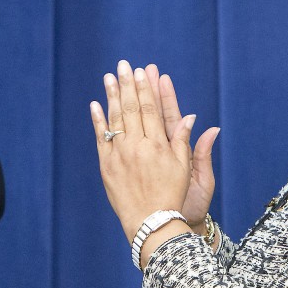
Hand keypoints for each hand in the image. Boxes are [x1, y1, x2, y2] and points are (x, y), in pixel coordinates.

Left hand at [90, 61, 216, 245]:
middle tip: (124, 65)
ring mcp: (120, 154)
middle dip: (128, 84)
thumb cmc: (172, 195)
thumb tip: (191, 117)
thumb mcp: (185, 168)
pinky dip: (98, 120)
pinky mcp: (106, 165)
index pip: (152, 109)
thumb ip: (185, 141)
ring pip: (115, 119)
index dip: (147, 89)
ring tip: (109, 77)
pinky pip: (101, 137)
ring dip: (111, 95)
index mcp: (159, 145)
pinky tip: (95, 104)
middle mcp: (138, 146)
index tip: (143, 72)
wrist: (150, 221)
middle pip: (132, 108)